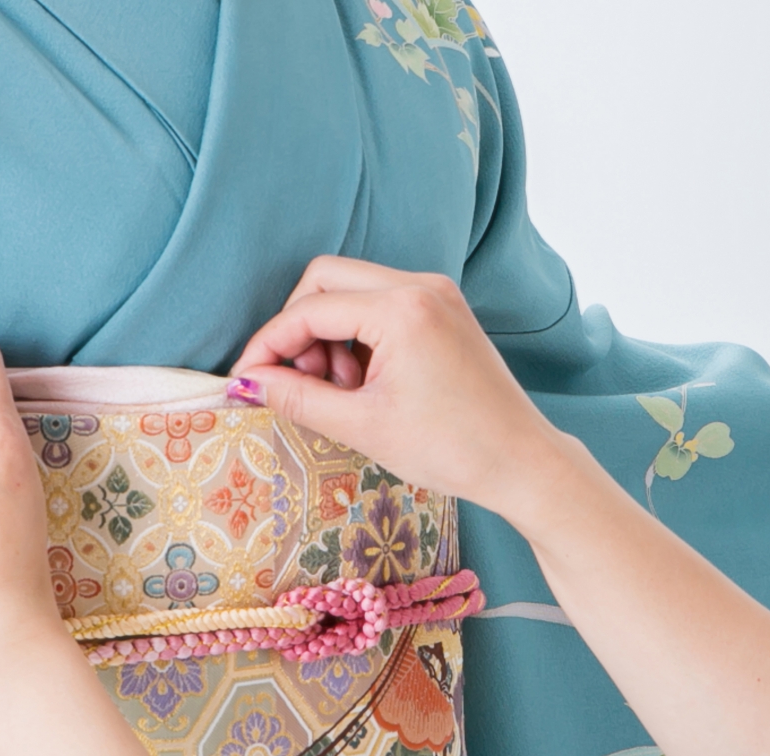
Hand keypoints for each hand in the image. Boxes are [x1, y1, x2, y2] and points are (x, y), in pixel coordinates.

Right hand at [233, 257, 588, 533]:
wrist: (521, 462)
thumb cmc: (452, 449)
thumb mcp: (363, 427)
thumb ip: (298, 398)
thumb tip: (247, 383)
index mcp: (402, 309)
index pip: (310, 309)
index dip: (269, 344)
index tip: (248, 379)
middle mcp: (421, 286)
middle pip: (325, 280)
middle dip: (298, 328)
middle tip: (298, 381)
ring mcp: (436, 293)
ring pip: (352, 290)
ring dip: (329, 333)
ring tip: (339, 390)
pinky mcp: (445, 309)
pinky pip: (381, 304)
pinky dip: (359, 336)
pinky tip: (365, 383)